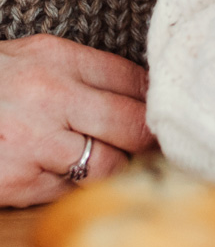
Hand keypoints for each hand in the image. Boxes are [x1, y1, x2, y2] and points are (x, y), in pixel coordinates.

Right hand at [0, 34, 154, 206]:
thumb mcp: (37, 55)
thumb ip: (87, 69)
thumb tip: (144, 90)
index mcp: (59, 60)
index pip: (134, 80)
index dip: (157, 101)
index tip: (167, 111)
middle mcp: (50, 98)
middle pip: (133, 124)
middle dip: (150, 138)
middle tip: (157, 143)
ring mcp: (32, 143)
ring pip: (108, 166)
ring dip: (118, 168)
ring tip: (117, 162)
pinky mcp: (15, 183)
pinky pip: (69, 191)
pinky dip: (75, 187)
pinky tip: (68, 174)